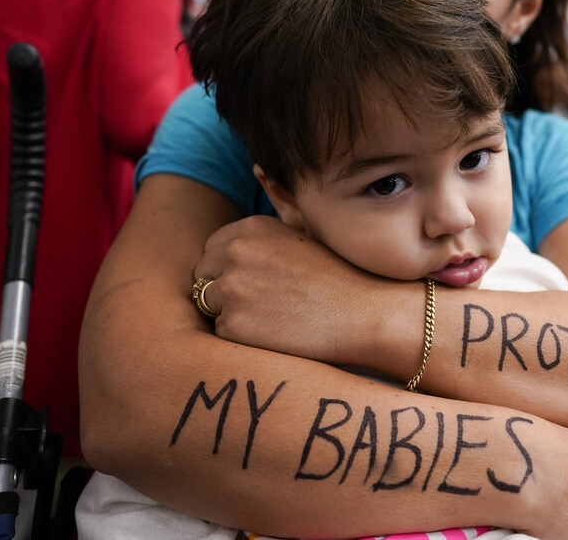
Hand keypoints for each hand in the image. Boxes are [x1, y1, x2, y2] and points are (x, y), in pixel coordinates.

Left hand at [193, 215, 397, 363]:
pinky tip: (275, 335)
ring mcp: (232, 288)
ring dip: (230, 315)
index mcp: (250, 228)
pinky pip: (221, 334)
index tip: (251, 283)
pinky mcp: (234, 325)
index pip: (212, 249)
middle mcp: (235, 252)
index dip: (227, 269)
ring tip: (270, 319)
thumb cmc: (337, 279)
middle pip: (203, 276)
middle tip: (259, 306)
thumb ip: (258, 242)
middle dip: (222, 291)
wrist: (364, 312)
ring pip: (209, 306)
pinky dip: (242, 339)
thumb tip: (226, 249)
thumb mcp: (296, 241)